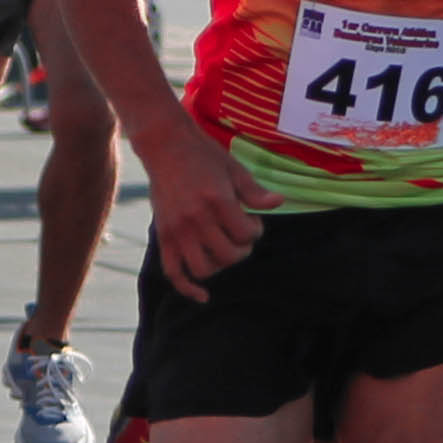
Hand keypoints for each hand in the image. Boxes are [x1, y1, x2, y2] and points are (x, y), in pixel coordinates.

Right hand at [139, 127, 277, 300]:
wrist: (165, 146)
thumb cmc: (204, 155)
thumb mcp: (234, 169)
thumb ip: (254, 192)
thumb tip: (279, 203)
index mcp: (217, 200)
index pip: (245, 235)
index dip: (254, 231)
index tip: (251, 220)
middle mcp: (195, 219)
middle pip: (227, 255)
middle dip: (241, 249)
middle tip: (240, 235)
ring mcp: (177, 229)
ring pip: (203, 269)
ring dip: (219, 265)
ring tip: (222, 250)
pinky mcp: (163, 235)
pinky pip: (173, 271)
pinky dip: (187, 288)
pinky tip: (203, 297)